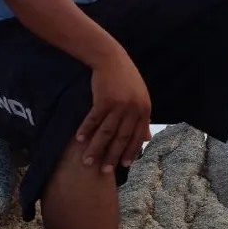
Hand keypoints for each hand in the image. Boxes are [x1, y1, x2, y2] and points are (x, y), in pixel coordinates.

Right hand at [76, 48, 151, 172]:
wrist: (111, 57)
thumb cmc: (125, 78)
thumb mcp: (140, 97)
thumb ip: (143, 118)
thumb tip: (147, 138)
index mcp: (144, 110)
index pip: (137, 137)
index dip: (130, 152)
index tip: (124, 166)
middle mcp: (133, 109)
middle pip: (121, 138)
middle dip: (112, 156)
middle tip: (104, 171)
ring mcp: (118, 105)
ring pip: (106, 132)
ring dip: (96, 148)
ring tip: (87, 161)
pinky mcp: (104, 100)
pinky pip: (94, 120)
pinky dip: (86, 130)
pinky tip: (80, 140)